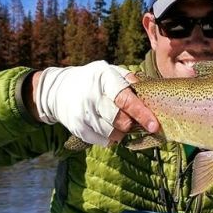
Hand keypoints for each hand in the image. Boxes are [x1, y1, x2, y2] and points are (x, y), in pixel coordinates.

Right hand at [32, 61, 159, 145]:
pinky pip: (103, 141)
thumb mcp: (109, 71)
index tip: (154, 126)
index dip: (141, 114)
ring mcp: (83, 114)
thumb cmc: (93, 80)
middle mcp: (92, 96)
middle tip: (134, 121)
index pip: (125, 99)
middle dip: (132, 124)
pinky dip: (110, 137)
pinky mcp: (77, 128)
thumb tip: (149, 94)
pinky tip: (106, 126)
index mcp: (104, 79)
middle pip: (120, 120)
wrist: (58, 90)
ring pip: (113, 133)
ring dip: (122, 132)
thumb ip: (130, 80)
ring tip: (120, 122)